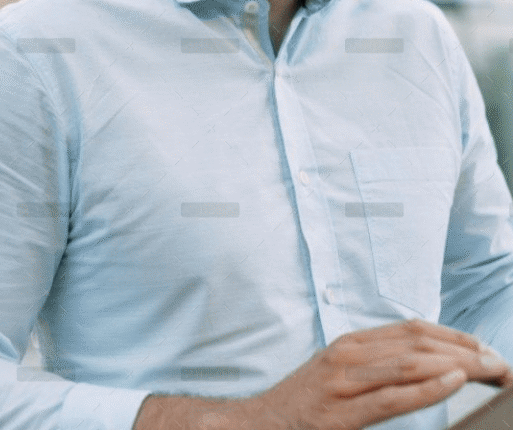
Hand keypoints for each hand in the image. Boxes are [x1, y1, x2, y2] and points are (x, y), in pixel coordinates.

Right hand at [248, 319, 512, 429]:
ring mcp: (343, 380)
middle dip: (464, 350)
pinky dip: (427, 387)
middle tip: (499, 363)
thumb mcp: (339, 373)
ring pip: (410, 363)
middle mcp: (348, 354)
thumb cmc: (305, 403)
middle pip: (416, 343)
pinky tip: (454, 383)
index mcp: (350, 343)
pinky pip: (392, 396)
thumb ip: (374, 365)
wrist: (260, 422)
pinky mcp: (342, 410)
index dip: (452, 334)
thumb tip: (422, 363)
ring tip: (490, 370)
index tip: (483, 347)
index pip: (411, 329)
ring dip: (457, 365)